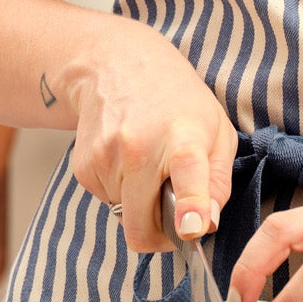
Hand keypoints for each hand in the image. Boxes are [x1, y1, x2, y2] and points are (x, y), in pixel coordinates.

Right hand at [61, 19, 239, 254]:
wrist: (116, 66)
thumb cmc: (176, 100)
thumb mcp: (217, 130)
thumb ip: (219, 181)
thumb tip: (206, 224)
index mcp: (183, 135)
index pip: (187, 172)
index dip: (191, 205)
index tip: (191, 228)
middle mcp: (138, 147)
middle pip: (142, 225)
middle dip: (159, 235)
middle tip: (174, 216)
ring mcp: (105, 157)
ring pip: (124, 217)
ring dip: (140, 206)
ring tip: (148, 165)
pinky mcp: (83, 167)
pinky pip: (107, 203)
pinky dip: (121, 193)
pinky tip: (127, 160)